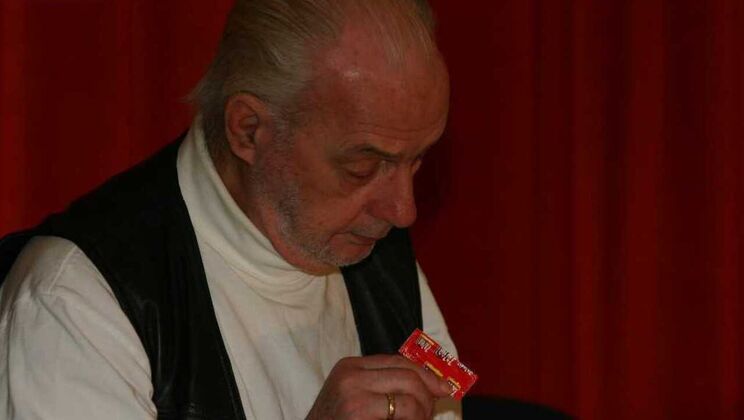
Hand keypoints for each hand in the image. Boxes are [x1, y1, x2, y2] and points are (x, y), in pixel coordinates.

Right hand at [305, 354, 452, 419]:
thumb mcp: (353, 398)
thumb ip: (383, 387)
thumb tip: (429, 385)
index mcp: (350, 366)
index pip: (399, 361)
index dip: (427, 374)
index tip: (444, 387)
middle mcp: (351, 374)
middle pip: (408, 375)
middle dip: (428, 394)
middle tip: (431, 413)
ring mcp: (353, 392)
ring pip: (409, 394)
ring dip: (423, 412)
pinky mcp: (357, 411)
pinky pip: (402, 412)